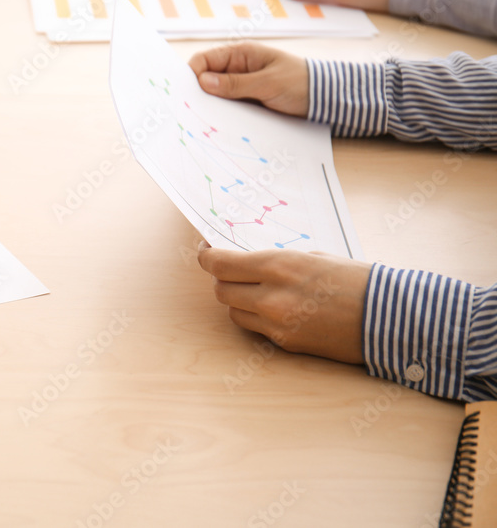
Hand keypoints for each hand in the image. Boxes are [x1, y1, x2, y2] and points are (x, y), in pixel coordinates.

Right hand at [188, 42, 308, 116]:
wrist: (324, 98)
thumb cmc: (299, 82)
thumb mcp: (268, 83)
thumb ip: (235, 84)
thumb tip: (203, 81)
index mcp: (240, 54)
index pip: (204, 59)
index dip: (192, 73)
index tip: (186, 92)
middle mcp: (236, 68)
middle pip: (205, 78)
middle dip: (197, 93)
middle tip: (190, 110)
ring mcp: (239, 86)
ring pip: (214, 95)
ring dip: (209, 106)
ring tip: (203, 120)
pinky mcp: (245, 101)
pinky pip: (226, 106)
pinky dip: (220, 114)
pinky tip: (217, 124)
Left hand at [198, 243, 370, 363]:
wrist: (389, 318)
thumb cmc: (356, 279)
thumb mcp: (312, 257)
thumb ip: (276, 261)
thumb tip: (248, 262)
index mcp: (278, 266)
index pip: (220, 264)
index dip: (207, 258)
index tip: (205, 252)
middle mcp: (271, 296)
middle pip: (221, 290)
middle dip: (223, 279)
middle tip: (233, 271)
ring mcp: (275, 323)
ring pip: (233, 312)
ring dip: (238, 301)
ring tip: (257, 291)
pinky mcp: (284, 343)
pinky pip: (255, 328)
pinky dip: (257, 318)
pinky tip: (276, 309)